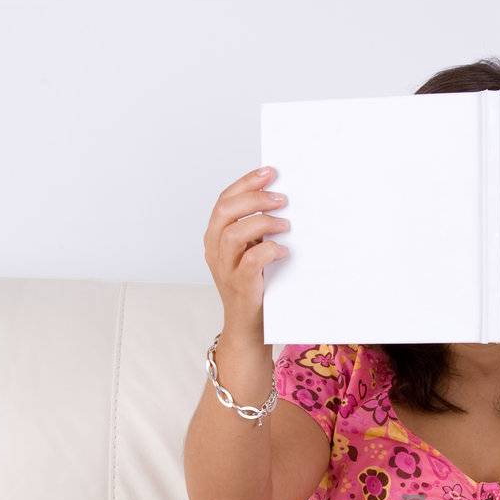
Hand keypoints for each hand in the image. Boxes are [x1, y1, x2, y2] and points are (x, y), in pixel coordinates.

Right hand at [203, 166, 289, 338]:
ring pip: (234, 233)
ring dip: (263, 223)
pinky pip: (251, 260)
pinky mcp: (240, 284)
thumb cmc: (254, 285)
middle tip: (282, 199)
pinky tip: (284, 251)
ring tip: (285, 225)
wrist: (249, 327)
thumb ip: (256, 229)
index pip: (225, 200)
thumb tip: (280, 200)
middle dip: (254, 198)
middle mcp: (214, 250)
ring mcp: (225, 268)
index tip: (269, 172)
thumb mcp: (250, 250)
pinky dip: (270, 250)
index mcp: (215, 236)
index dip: (246, 183)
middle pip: (226, 211)